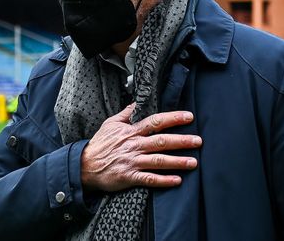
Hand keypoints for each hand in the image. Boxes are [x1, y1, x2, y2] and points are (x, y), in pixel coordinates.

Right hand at [80, 104, 201, 191]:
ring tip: (194, 162)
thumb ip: (126, 113)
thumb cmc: (99, 144)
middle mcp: (133, 145)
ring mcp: (132, 161)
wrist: (84, 165)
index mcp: (130, 131)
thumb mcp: (110, 124)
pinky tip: (176, 180)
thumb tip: (137, 102)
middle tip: (199, 141)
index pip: (154, 122)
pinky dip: (163, 180)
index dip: (172, 119)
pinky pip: (149, 179)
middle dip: (181, 141)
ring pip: (158, 160)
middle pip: (161, 141)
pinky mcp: (129, 177)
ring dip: (177, 161)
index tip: (188, 117)